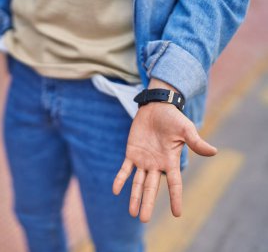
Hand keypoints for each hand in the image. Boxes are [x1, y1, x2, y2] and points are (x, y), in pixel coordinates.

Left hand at [112, 79, 216, 222]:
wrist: (156, 107)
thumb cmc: (173, 118)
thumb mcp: (186, 129)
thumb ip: (196, 142)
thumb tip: (214, 152)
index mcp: (170, 161)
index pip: (174, 183)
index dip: (175, 198)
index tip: (177, 214)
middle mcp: (156, 164)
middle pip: (151, 188)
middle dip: (147, 203)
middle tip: (143, 220)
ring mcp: (143, 160)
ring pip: (137, 183)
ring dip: (134, 197)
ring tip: (132, 213)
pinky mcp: (131, 153)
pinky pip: (125, 169)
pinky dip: (120, 179)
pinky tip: (115, 190)